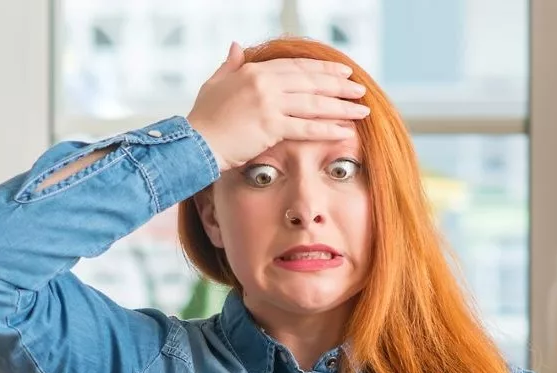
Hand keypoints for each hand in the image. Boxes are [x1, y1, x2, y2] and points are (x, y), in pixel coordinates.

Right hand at [186, 42, 369, 171]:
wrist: (193, 142)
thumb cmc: (202, 117)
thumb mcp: (214, 84)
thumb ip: (229, 64)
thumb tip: (236, 45)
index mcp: (254, 70)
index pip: (297, 67)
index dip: (323, 69)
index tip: (343, 72)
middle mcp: (265, 82)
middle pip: (311, 82)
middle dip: (339, 86)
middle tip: (360, 90)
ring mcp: (269, 103)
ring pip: (314, 103)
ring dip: (341, 107)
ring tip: (362, 111)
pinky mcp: (270, 126)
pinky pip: (306, 127)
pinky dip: (327, 129)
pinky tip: (344, 131)